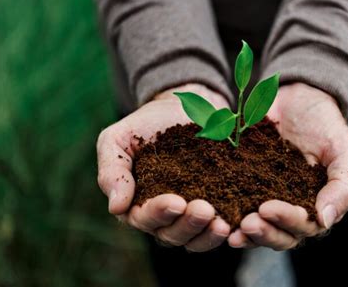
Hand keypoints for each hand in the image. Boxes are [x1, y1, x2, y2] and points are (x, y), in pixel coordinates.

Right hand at [97, 84, 231, 251]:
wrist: (179, 108)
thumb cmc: (142, 126)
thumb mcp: (116, 140)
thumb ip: (112, 171)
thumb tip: (116, 208)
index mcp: (135, 203)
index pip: (143, 218)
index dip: (158, 213)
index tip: (176, 201)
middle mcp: (161, 216)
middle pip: (170, 235)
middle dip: (187, 225)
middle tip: (204, 210)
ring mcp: (187, 215)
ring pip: (194, 239)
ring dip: (207, 235)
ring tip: (221, 223)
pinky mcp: (213, 206)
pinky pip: (216, 229)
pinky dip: (225, 231)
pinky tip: (235, 224)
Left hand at [228, 82, 347, 249]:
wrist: (295, 101)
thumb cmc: (325, 127)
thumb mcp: (344, 152)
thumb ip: (344, 186)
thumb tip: (324, 220)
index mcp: (314, 207)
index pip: (303, 226)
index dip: (286, 221)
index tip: (267, 209)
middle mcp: (287, 209)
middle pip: (276, 234)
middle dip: (262, 232)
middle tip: (246, 223)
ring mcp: (262, 198)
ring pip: (254, 226)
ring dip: (242, 231)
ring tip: (228, 228)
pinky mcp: (240, 185)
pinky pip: (231, 202)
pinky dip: (223, 209)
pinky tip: (212, 211)